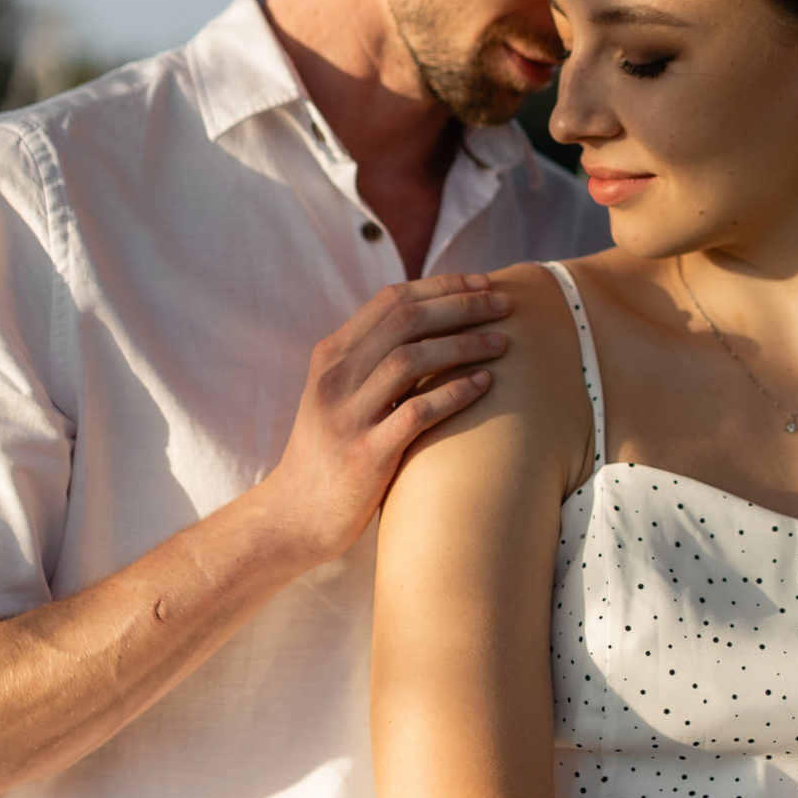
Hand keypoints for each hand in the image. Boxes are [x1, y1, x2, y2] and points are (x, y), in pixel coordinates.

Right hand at [256, 273, 516, 565]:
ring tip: (502, 342)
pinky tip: (485, 384)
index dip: (441, 286)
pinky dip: (456, 392)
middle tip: (503, 304)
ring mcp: (348, 415)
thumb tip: (428, 323)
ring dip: (464, 344)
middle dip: (460, 305)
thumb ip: (371, 359)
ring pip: (411, 358)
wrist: (295, 514)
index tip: (482, 283)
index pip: (390, 300)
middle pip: (406, 320)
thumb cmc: (329, 452)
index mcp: (331, 355)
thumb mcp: (338, 394)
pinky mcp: (366, 454)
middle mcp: (336, 378)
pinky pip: (418, 411)